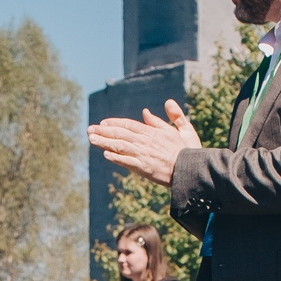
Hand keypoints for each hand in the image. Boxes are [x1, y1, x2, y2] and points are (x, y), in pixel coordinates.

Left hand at [87, 98, 203, 185]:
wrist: (192, 169)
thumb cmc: (189, 150)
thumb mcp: (183, 129)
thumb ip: (169, 117)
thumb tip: (147, 111)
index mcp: (152, 132)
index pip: (129, 125)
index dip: (115, 123)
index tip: (103, 123)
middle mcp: (145, 141)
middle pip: (120, 134)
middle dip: (103, 132)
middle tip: (89, 130)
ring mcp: (143, 154)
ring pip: (120, 146)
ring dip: (104, 143)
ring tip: (91, 140)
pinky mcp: (144, 168)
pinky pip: (127, 162)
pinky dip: (116, 158)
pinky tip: (106, 155)